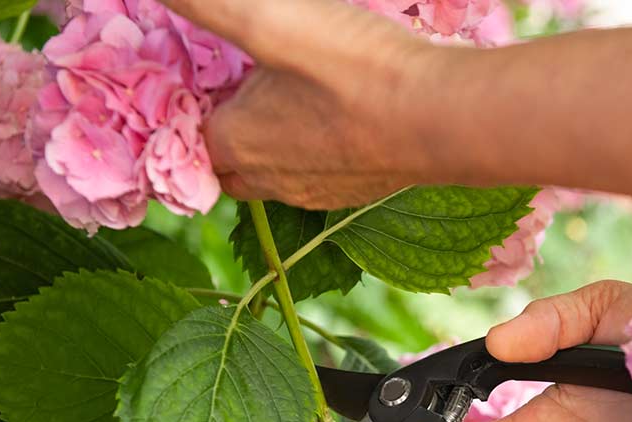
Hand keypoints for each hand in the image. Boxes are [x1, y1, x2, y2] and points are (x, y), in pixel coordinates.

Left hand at [160, 0, 435, 208]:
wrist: (443, 118)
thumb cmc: (356, 71)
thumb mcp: (270, 19)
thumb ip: (207, 3)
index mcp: (236, 144)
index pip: (189, 131)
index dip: (197, 97)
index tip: (217, 66)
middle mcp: (269, 181)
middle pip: (227, 162)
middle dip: (228, 128)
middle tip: (248, 83)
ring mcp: (315, 193)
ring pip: (273, 172)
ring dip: (273, 139)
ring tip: (293, 93)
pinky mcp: (355, 193)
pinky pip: (316, 175)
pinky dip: (313, 149)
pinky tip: (336, 114)